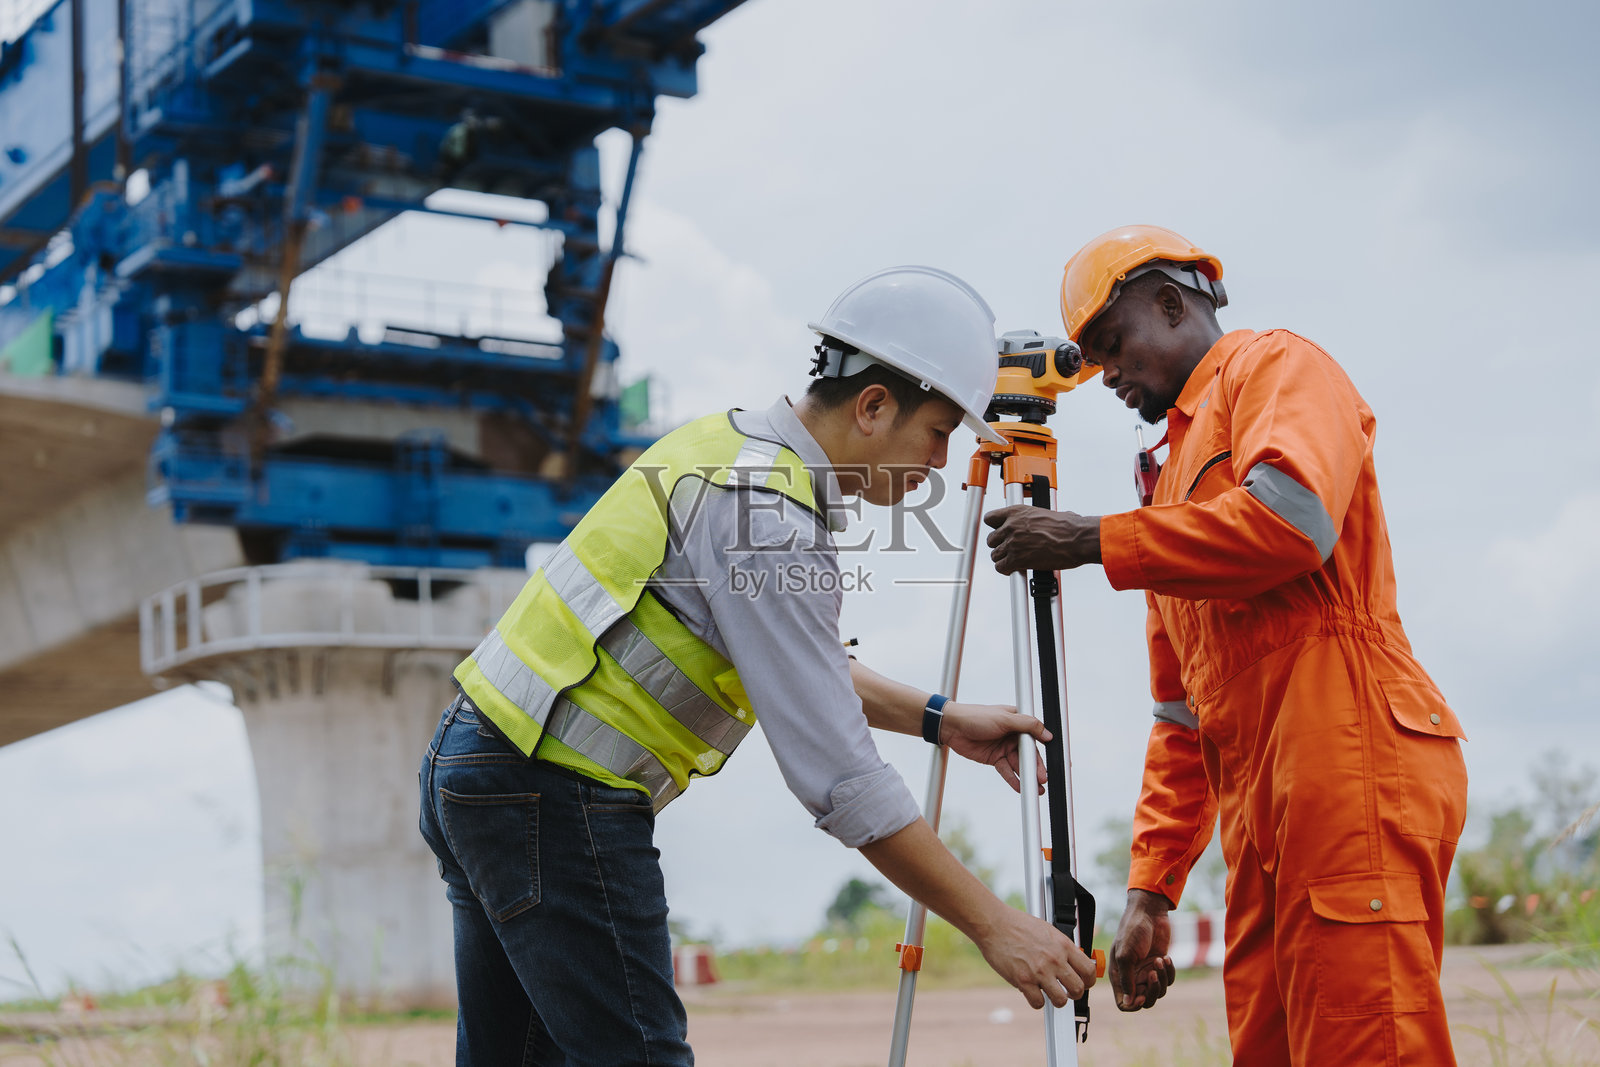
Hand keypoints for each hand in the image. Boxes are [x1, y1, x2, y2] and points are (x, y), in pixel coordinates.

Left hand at [940, 701, 1048, 793]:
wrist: (952, 726)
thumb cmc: (976, 716)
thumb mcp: (1005, 718)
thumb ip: (1027, 725)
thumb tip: (1047, 734)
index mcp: (1018, 722)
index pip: (1036, 738)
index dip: (1044, 751)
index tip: (1053, 763)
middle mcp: (1013, 736)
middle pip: (1029, 755)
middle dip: (1036, 768)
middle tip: (1042, 780)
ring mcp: (1003, 748)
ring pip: (1018, 765)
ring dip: (1027, 776)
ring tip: (1036, 788)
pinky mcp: (994, 758)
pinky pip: (1006, 771)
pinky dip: (1013, 779)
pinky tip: (1020, 787)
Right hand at [975, 907, 1099, 1010]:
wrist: (995, 924)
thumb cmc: (1018, 925)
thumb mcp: (1047, 930)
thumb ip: (1061, 947)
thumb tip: (1073, 961)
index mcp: (1063, 945)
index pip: (1089, 970)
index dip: (1088, 981)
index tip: (1084, 983)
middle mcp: (1054, 959)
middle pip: (1078, 988)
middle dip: (1075, 994)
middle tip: (1068, 992)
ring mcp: (1040, 971)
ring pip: (1061, 1000)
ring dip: (1057, 1000)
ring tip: (1049, 993)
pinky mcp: (1023, 981)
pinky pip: (1038, 1003)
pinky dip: (1036, 1001)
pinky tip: (1031, 992)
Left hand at [983, 506, 1100, 574]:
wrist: (1076, 538)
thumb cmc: (1068, 526)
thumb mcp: (1044, 513)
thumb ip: (1030, 518)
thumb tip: (1035, 521)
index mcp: (1016, 512)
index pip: (990, 519)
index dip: (995, 528)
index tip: (1000, 533)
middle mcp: (1011, 526)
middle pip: (991, 539)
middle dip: (1000, 545)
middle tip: (1011, 549)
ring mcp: (1012, 543)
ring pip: (995, 555)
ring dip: (1004, 559)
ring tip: (1015, 560)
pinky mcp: (1017, 559)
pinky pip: (1001, 567)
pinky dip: (1007, 570)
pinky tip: (1016, 569)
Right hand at [1109, 889, 1176, 1010]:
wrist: (1149, 912)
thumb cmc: (1132, 929)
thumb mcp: (1125, 955)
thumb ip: (1126, 980)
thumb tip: (1128, 1002)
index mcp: (1119, 975)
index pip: (1124, 1003)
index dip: (1134, 1004)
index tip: (1142, 994)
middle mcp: (1132, 976)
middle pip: (1144, 1001)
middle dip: (1152, 991)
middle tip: (1153, 975)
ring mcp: (1147, 972)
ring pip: (1158, 992)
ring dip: (1162, 978)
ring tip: (1159, 959)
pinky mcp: (1160, 966)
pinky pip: (1168, 980)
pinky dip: (1169, 971)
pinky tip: (1166, 957)